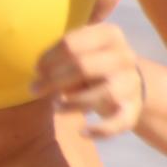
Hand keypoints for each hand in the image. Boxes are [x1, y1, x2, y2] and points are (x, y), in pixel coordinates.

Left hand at [31, 23, 145, 139]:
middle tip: (34, 89)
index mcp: (109, 34)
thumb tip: (40, 75)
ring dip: (71, 103)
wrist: (126, 82)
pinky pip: (118, 123)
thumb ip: (61, 56)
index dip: (48, 58)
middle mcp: (124, 56)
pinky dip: (100, 130)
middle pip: (82, 66)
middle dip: (53, 80)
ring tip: (55, 106)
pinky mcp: (132, 108)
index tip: (36, 69)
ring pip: (98, 95)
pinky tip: (82, 132)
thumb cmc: (92, 62)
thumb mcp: (80, 50)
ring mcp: (131, 83)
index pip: (71, 44)